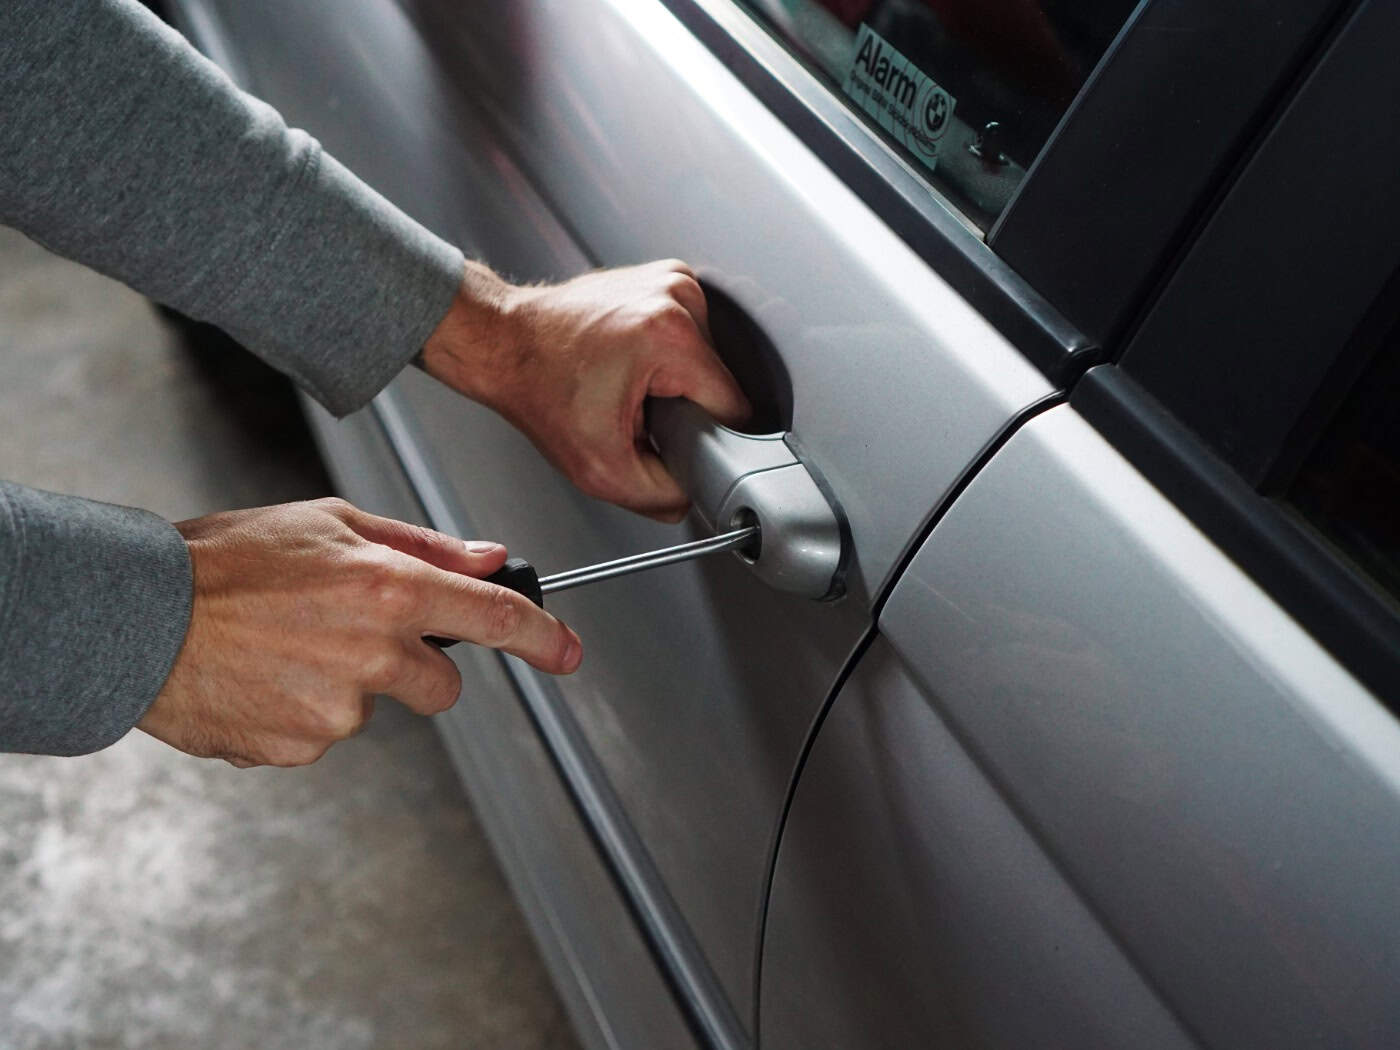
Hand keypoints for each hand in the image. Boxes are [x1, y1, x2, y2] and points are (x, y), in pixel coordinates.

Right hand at [138, 498, 580, 767]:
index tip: (568, 652)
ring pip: (374, 708)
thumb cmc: (225, 560)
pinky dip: (301, 712)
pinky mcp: (300, 748)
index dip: (543, 638)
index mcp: (388, 589)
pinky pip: (323, 735)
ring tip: (284, 647)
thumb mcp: (329, 522)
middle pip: (442, 685)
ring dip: (345, 685)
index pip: (494, 619)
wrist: (135, 617)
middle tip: (350, 633)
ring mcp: (337, 710)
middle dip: (415, 667)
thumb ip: (421, 545)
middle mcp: (373, 653)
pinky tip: (262, 678)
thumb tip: (489, 559)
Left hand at [421, 259, 750, 520]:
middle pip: (719, 382)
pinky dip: (667, 356)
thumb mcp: (601, 469)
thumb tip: (694, 495)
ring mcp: (672, 280)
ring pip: (707, 360)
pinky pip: (690, 336)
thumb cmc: (538, 389)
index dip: (706, 436)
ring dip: (676, 381)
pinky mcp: (664, 277)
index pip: (734, 407)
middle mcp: (677, 296)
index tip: (668, 436)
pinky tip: (631, 362)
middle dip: (685, 407)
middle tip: (636, 411)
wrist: (504, 343)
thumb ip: (661, 496)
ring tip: (630, 384)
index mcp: (670, 336)